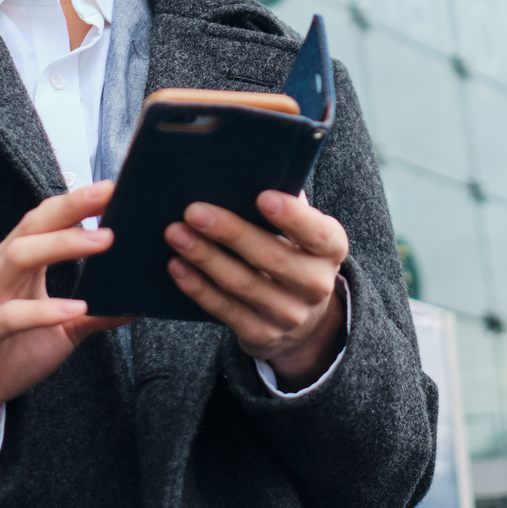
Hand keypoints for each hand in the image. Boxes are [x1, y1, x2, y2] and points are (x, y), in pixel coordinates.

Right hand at [0, 182, 130, 436]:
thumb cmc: (3, 353)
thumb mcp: (58, 331)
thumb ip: (93, 313)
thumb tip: (137, 302)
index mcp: (14, 263)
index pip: (45, 220)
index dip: (77, 202)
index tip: (113, 188)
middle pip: (33, 226)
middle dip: (72, 208)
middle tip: (110, 196)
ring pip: (19, 257)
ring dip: (63, 245)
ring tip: (104, 241)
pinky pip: (10, 316)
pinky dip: (44, 310)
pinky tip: (75, 308)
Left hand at [162, 189, 347, 389]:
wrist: (303, 320)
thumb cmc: (293, 254)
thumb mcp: (301, 232)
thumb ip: (283, 204)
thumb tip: (245, 172)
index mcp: (330, 249)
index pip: (317, 233)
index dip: (293, 216)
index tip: (262, 196)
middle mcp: (316, 284)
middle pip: (271, 257)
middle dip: (229, 232)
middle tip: (193, 211)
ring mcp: (290, 315)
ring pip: (242, 284)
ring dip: (205, 258)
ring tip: (176, 234)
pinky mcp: (262, 335)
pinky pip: (225, 310)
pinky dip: (198, 287)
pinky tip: (177, 266)